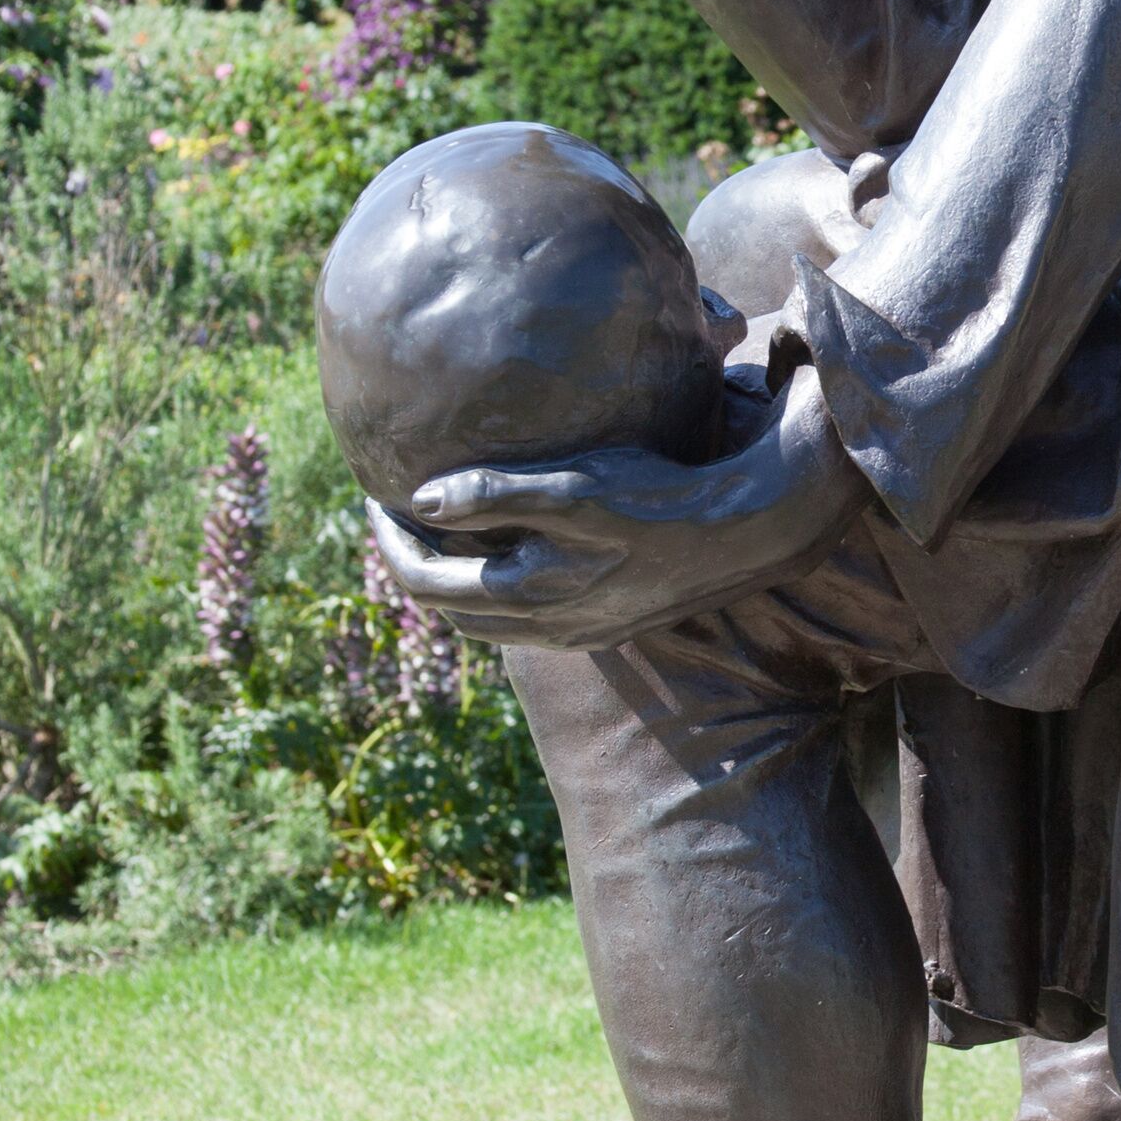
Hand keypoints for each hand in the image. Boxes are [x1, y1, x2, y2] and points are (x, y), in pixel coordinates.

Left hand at [365, 366, 861, 652]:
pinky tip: (500, 546)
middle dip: (409, 558)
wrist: (745, 534)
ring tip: (435, 525)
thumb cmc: (660, 500)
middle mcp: (543, 627)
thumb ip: (496, 494)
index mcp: (528, 595)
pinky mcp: (598, 625)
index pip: (421, 581)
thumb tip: (421, 499)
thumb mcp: (577, 489)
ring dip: (448, 576)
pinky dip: (489, 585)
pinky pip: (518, 616)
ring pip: (480, 616)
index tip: (374, 493)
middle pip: (443, 606)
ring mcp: (571, 632)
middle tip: (392, 507)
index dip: (387, 538)